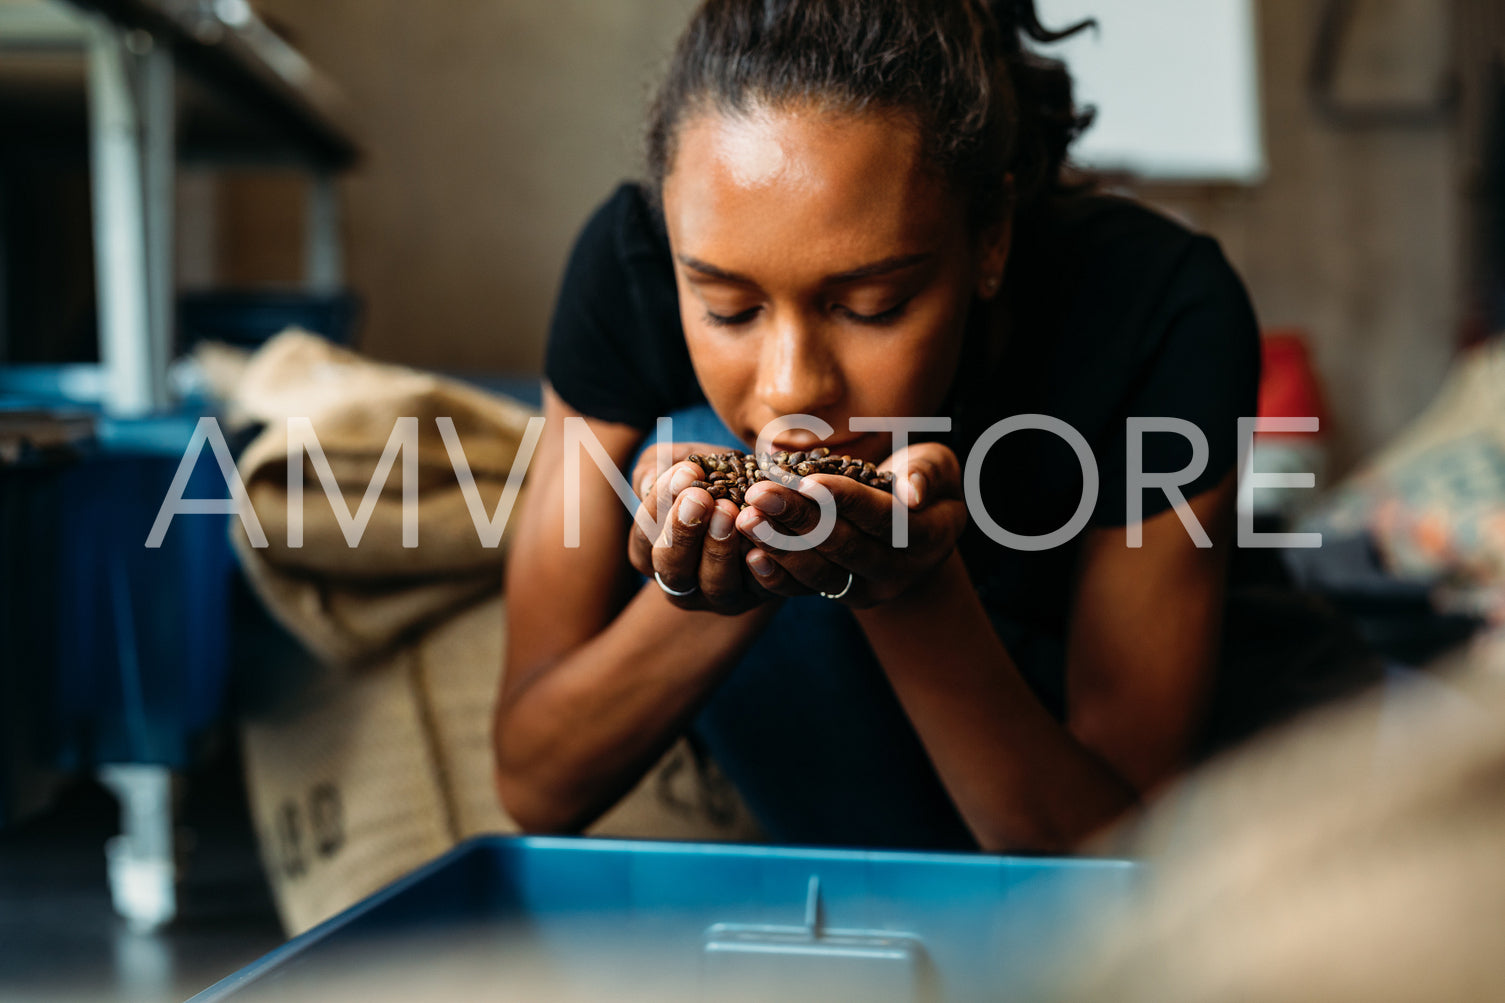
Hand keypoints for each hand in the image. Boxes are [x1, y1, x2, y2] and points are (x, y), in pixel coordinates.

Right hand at [627, 442, 778, 613]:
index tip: (684, 471)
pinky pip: (760, 589)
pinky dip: (762, 571)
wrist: (763, 495)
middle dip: (684, 532)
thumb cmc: (712, 477)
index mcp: (653, 554)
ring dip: (720, 549)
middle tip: (700, 497)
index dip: (660, 505)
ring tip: (730, 510)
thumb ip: (656, 468)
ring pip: (716, 586)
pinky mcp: (760, 595)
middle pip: (673, 570)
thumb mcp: (682, 464)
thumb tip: (648, 485)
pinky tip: (761, 546)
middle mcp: (683, 584)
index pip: (644, 537)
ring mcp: (722, 595)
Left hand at [734, 441, 966, 607]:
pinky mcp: (839, 595)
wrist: (914, 528)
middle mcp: (897, 571)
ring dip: (779, 546)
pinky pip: (805, 591)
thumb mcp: (938, 467)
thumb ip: (928, 472)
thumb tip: (912, 493)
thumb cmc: (922, 481)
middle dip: (798, 519)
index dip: (845, 501)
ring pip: (820, 573)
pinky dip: (776, 577)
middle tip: (759, 493)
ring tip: (746, 519)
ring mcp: (866, 589)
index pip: (881, 518)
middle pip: (844, 546)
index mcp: (927, 537)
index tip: (806, 480)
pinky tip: (748, 555)